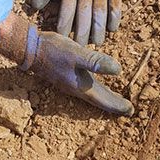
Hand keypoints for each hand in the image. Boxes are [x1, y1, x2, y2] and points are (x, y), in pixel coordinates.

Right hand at [0, 14, 131, 115]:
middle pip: (99, 100)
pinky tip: (95, 84)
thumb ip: (96, 62)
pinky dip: (96, 89)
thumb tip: (118, 70)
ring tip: (116, 100)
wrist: (29, 49)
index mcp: (82, 87)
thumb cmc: (53, 51)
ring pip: (93, 94)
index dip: (118, 106)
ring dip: (105, 98)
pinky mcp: (66, 76)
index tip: (131, 110)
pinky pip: (85, 87)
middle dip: (113, 105)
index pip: (104, 100)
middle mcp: (76, 89)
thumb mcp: (77, 54)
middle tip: (127, 110)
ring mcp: (70, 83)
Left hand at [31, 0, 122, 46]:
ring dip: (98, 32)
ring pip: (100, 15)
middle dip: (81, 36)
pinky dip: (114, 20)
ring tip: (96, 44)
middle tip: (79, 49)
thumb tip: (34, 6)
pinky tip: (111, 30)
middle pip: (83, 18)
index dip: (63, 29)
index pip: (66, 13)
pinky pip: (116, 7)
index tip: (62, 42)